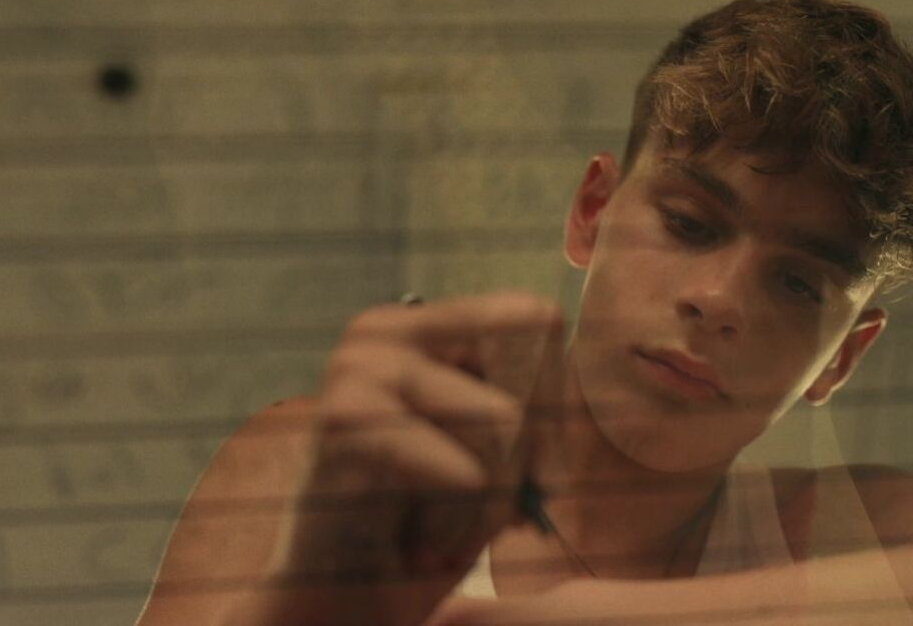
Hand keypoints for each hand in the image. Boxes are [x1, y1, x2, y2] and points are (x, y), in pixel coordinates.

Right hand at [266, 291, 563, 625]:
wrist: (342, 598)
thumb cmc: (427, 521)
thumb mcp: (492, 448)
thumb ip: (528, 401)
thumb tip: (570, 398)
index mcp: (417, 323)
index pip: (534, 316)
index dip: (552, 392)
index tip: (537, 464)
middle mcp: (381, 331)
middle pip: (524, 356)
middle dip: (534, 441)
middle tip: (500, 502)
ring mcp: (357, 371)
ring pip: (502, 418)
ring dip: (496, 497)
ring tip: (450, 523)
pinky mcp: (346, 425)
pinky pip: (466, 473)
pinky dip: (462, 524)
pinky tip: (422, 543)